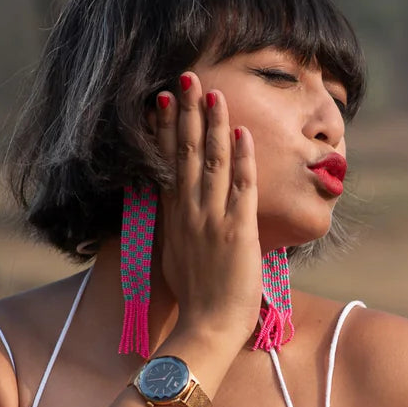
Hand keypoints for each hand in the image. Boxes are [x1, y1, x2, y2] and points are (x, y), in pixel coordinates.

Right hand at [153, 72, 264, 343]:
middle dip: (187, 113)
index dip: (167, 129)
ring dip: (214, 125)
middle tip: (185, 77)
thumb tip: (176, 211)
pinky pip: (241, 188)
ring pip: (212, 163)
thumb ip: (179, 230)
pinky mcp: (237, 233)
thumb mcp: (177, 259)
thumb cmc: (196, 301)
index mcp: (174, 219)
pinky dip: (242, 160)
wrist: (206, 329)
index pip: (168, 163)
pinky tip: (243, 133)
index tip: (164, 100)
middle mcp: (188, 213)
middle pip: (186, 154)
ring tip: (214, 92)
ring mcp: (211, 221)